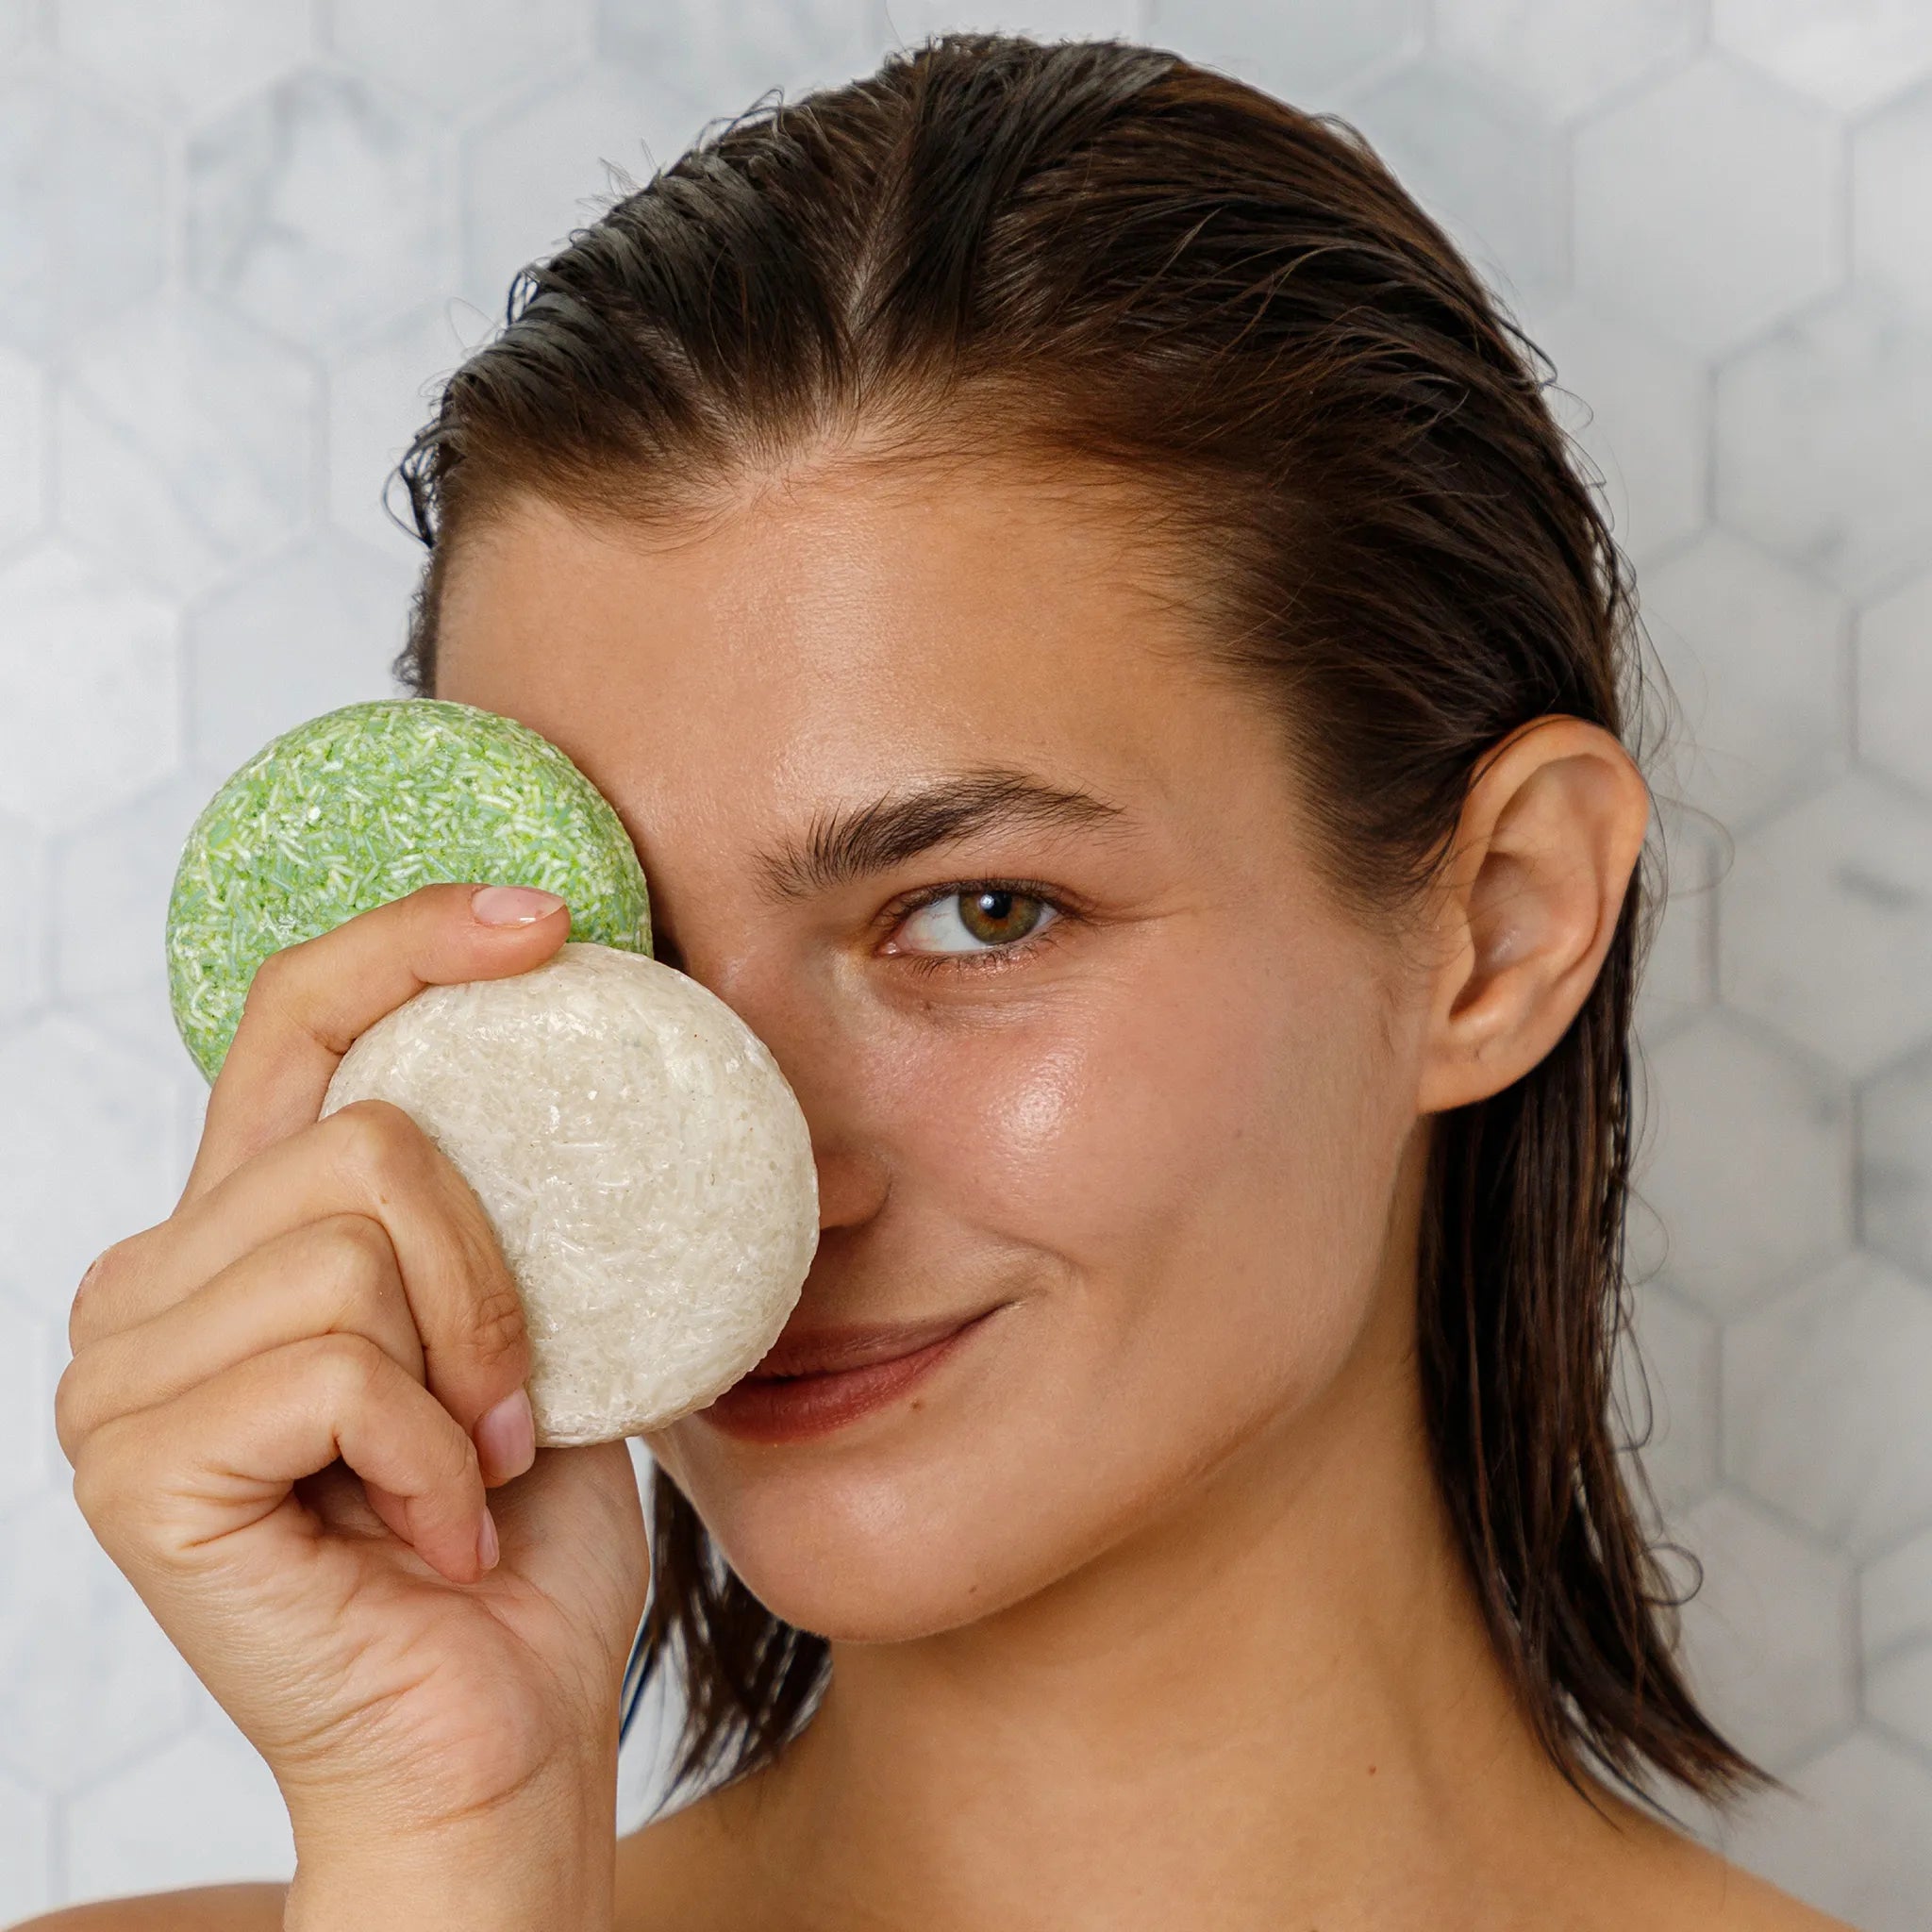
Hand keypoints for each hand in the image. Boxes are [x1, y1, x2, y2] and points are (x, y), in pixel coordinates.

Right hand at [56, 883, 650, 1899]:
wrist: (502, 1731)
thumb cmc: (521, 1534)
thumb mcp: (531, 1324)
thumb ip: (502, 1200)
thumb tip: (582, 1031)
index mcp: (242, 1234)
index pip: (295, 1020)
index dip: (409, 942)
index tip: (550, 922)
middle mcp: (152, 1285)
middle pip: (362, 1131)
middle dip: (493, 1272)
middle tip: (516, 1407)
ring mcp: (122, 1375)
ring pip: (351, 1235)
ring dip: (470, 1363)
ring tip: (472, 1471)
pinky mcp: (135, 1468)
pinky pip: (335, 1365)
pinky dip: (431, 1452)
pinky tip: (432, 1532)